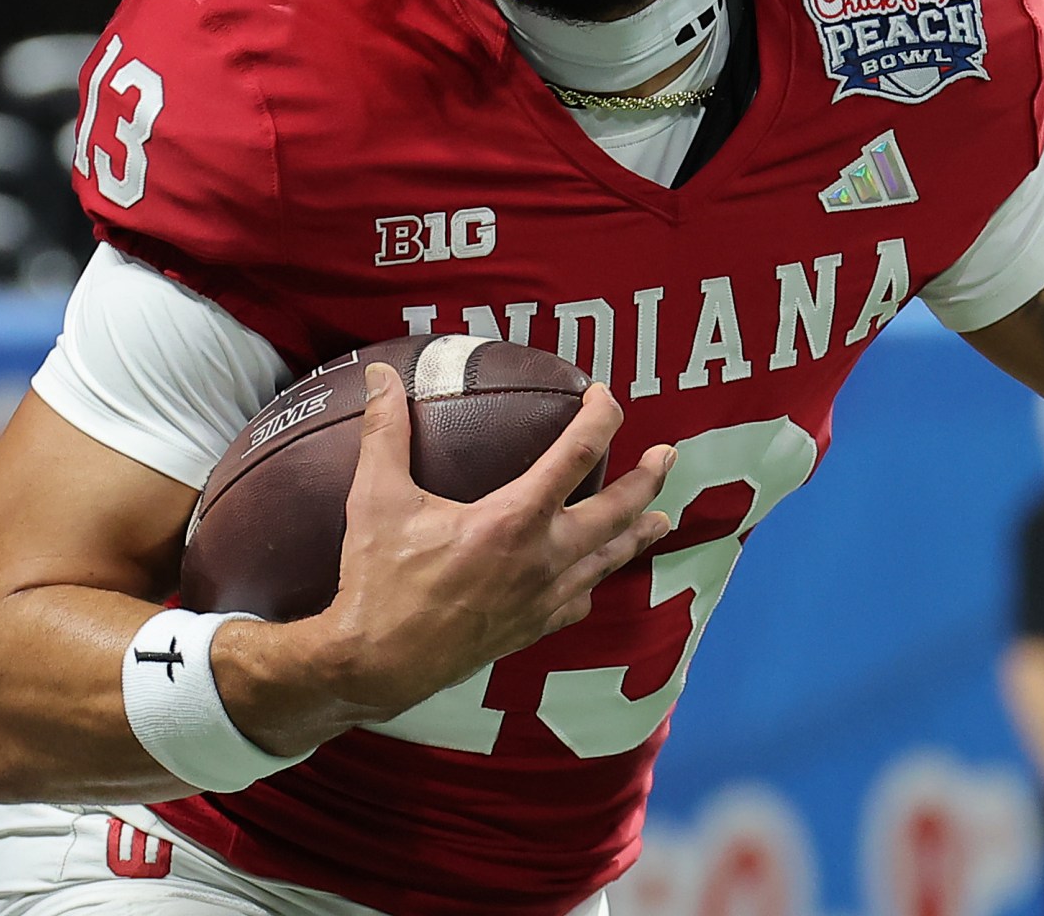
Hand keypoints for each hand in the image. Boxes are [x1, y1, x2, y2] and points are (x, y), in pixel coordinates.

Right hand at [307, 364, 674, 721]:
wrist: (376, 666)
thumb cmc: (378, 583)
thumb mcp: (376, 498)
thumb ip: (385, 431)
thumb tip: (379, 376)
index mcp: (513, 519)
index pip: (577, 454)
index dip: (601, 418)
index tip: (604, 397)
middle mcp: (541, 558)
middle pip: (617, 511)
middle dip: (648, 479)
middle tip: (667, 455)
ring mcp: (542, 598)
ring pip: (608, 560)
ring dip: (638, 534)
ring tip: (662, 519)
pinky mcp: (531, 628)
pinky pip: (579, 601)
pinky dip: (594, 581)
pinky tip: (593, 578)